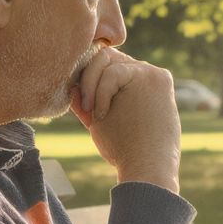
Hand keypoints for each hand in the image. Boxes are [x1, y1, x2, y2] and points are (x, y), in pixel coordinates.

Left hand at [70, 47, 180, 192]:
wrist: (147, 167)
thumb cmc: (127, 151)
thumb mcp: (108, 121)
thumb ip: (95, 102)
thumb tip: (71, 87)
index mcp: (143, 84)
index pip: (110, 65)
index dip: (90, 80)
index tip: (84, 108)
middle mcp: (150, 73)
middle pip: (106, 56)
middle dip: (87, 78)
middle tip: (83, 107)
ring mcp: (151, 72)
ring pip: (105, 59)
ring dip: (90, 84)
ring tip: (90, 111)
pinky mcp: (150, 76)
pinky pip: (111, 72)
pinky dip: (100, 93)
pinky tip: (100, 116)